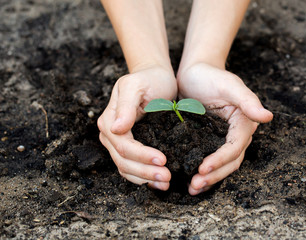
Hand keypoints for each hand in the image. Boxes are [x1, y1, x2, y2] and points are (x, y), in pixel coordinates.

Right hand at [98, 66, 176, 189]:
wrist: (156, 78)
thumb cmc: (149, 79)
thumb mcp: (136, 86)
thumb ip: (125, 105)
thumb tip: (115, 128)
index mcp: (109, 120)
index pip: (124, 146)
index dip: (142, 156)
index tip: (162, 160)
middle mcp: (111, 134)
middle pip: (124, 161)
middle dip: (145, 172)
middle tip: (167, 177)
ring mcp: (118, 142)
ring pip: (126, 168)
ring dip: (145, 179)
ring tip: (165, 183)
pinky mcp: (130, 146)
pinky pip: (132, 168)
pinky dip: (143, 177)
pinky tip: (158, 182)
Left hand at [177, 63, 272, 194]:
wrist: (195, 74)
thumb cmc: (211, 76)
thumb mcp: (228, 85)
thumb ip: (247, 100)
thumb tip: (268, 117)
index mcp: (244, 122)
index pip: (235, 147)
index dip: (220, 160)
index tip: (202, 168)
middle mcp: (236, 135)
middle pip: (230, 161)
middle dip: (214, 175)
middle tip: (195, 184)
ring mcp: (223, 140)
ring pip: (223, 166)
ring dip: (210, 179)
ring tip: (193, 189)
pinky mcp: (209, 141)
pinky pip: (211, 161)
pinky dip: (204, 173)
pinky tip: (192, 182)